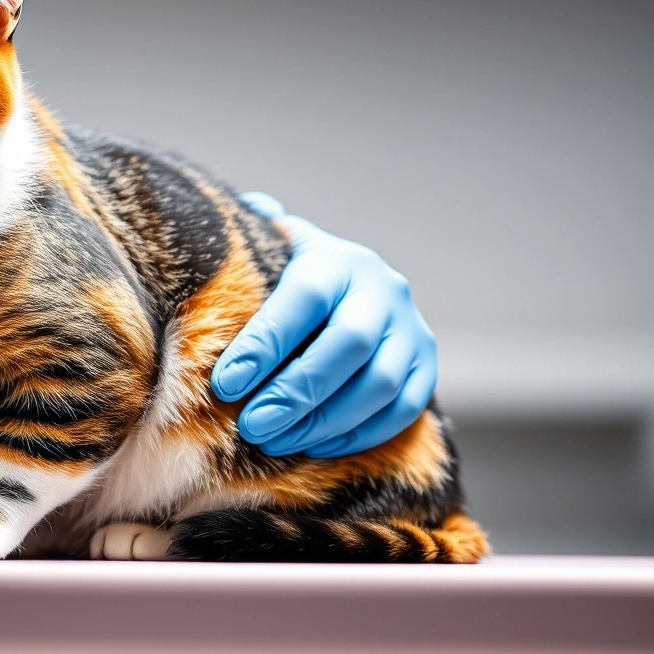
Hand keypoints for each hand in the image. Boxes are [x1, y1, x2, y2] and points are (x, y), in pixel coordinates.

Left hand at [212, 193, 435, 458]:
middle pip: (346, 347)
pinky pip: (403, 410)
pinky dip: (358, 434)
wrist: (353, 286)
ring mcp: (412, 329)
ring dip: (325, 420)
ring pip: (379, 384)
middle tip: (250, 424)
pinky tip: (316, 446)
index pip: (302, 300)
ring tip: (274, 440)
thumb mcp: (272, 252)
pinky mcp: (428, 366)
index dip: (264, 344)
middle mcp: (382, 291)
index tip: (225, 384)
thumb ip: (254, 238)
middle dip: (295, 392)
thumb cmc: (290, 277)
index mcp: (336, 260)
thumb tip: (251, 208)